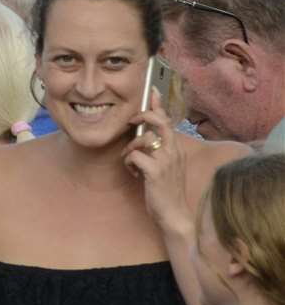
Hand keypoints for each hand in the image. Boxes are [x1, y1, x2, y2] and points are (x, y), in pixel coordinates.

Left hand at [125, 94, 191, 239]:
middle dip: (144, 115)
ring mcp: (166, 161)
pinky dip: (129, 162)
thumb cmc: (165, 191)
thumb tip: (140, 139)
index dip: (158, 104)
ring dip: (131, 148)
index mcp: (175, 149)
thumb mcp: (163, 167)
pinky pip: (134, 156)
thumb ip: (155, 152)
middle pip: (160, 121)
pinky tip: (134, 173)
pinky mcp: (156, 172)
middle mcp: (173, 151)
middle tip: (131, 120)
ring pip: (143, 139)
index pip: (167, 120)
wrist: (174, 214)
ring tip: (131, 162)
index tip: (151, 90)